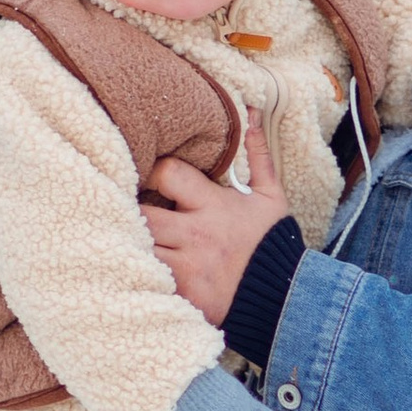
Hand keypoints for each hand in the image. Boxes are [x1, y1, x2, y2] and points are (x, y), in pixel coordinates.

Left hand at [145, 119, 293, 325]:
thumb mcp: (270, 197)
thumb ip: (258, 155)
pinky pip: (146, 279)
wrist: (285, 297)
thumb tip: (251, 113)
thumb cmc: (272, 242)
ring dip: (129, 242)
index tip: (151, 179)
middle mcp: (196, 234)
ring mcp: (187, 266)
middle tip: (127, 210)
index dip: (153, 171)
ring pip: (137, 248)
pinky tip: (134, 267)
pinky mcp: (183, 294)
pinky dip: (138, 272)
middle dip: (131, 211)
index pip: (167, 173)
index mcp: (213, 205)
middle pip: (141, 214)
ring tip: (126, 237)